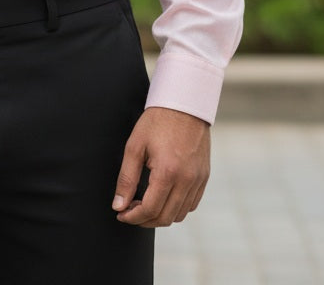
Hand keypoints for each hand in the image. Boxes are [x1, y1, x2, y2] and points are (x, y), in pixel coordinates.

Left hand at [111, 106, 209, 227]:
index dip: (133, 217)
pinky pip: (191, 204)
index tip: (121, 214)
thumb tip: (118, 205)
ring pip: (180, 214)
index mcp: (168, 172)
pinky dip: (177, 208)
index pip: (150, 210)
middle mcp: (187, 180)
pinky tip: (163, 197)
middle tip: (130, 211)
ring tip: (145, 205)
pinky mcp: (204, 176)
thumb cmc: (157, 121)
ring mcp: (198, 179)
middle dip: (145, 220)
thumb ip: (126, 178)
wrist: (184, 104)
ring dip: (161, 215)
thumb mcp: (135, 146)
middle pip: (165, 217)